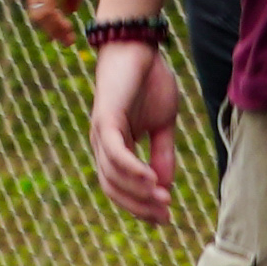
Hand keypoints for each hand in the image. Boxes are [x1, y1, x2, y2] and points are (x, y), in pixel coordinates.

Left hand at [87, 35, 185, 226]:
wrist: (139, 46)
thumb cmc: (149, 82)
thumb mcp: (162, 124)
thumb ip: (162, 154)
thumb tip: (164, 185)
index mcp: (114, 147)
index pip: (120, 187)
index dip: (140, 206)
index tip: (165, 218)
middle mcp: (102, 143)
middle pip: (112, 187)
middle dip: (139, 205)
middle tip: (165, 216)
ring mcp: (101, 131)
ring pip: (112, 174)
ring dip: (138, 191)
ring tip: (163, 200)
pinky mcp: (105, 117)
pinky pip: (114, 151)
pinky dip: (131, 169)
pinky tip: (151, 180)